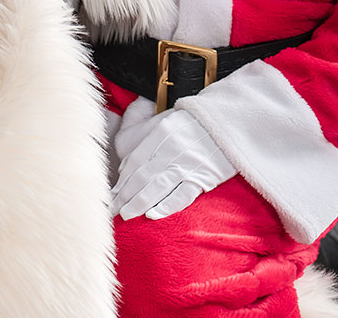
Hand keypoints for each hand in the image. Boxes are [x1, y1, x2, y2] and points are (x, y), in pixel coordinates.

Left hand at [112, 109, 237, 220]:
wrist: (227, 122)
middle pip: (140, 176)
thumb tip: (124, 166)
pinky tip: (153, 215)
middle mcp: (169, 149)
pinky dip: (167, 205)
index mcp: (157, 135)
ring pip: (157, 186)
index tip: (109, 196)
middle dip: (124, 196)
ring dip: (139, 203)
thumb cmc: (189, 124)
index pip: (133, 163)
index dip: (120, 181)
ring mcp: (186, 164)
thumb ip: (138, 135)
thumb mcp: (160, 120)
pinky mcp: (204, 176)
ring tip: (126, 216)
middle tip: (111, 211)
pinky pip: (183, 194)